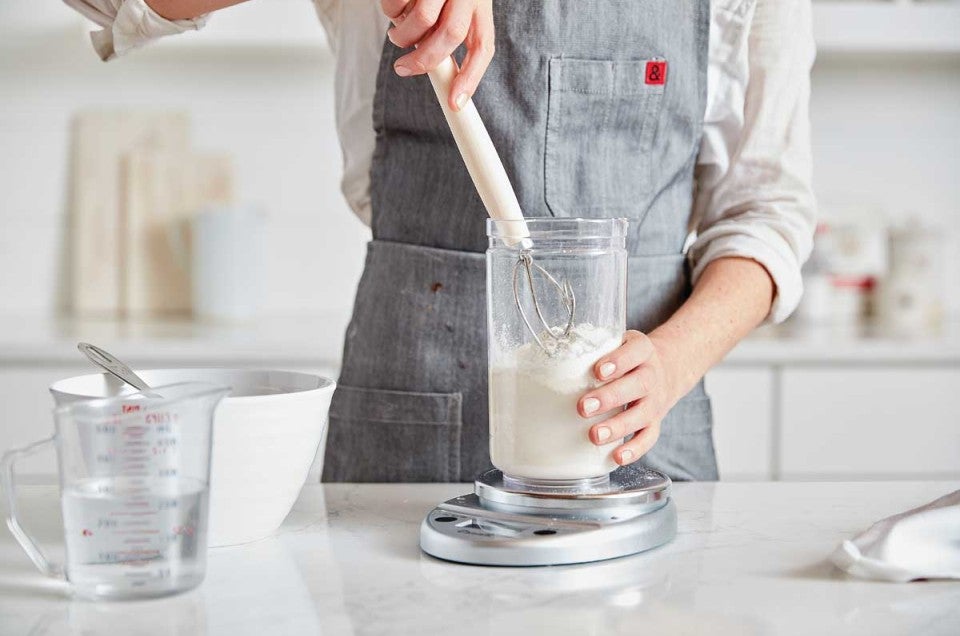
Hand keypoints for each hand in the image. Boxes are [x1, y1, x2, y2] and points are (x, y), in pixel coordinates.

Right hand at [381, 0, 494, 110]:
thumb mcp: (456, 5)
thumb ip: (448, 33)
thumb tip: (432, 68)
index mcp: (480, 5)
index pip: (483, 47)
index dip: (471, 78)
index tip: (455, 103)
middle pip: (450, 36)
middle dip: (424, 60)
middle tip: (404, 68)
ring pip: (422, 20)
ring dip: (403, 35)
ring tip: (397, 33)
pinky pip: (399, 2)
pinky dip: (391, 11)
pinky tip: (394, 8)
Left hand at [577, 331, 681, 465]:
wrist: (667, 369)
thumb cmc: (628, 357)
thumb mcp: (617, 341)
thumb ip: (592, 347)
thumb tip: (543, 355)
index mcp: (643, 350)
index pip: (635, 351)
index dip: (618, 361)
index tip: (597, 372)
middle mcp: (652, 375)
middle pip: (639, 385)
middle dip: (610, 397)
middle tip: (583, 407)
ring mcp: (656, 401)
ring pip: (643, 414)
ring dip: (618, 426)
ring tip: (594, 436)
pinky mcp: (656, 422)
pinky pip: (649, 437)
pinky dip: (635, 449)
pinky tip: (617, 457)